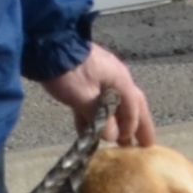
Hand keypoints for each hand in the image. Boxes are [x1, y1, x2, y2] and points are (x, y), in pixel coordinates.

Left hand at [37, 43, 151, 147]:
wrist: (47, 47)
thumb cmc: (69, 72)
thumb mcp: (84, 98)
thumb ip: (100, 119)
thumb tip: (113, 137)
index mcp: (121, 81)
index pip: (133, 108)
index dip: (132, 127)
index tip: (129, 145)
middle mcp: (116, 78)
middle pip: (132, 105)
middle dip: (138, 125)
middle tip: (145, 144)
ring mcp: (102, 78)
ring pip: (114, 105)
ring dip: (116, 123)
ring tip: (118, 143)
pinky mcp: (87, 79)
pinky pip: (96, 102)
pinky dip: (95, 117)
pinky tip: (89, 131)